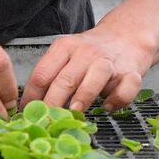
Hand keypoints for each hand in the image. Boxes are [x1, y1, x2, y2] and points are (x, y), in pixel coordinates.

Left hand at [21, 24, 154, 112]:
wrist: (127, 35)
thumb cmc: (92, 52)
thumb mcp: (66, 55)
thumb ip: (51, 76)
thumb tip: (30, 108)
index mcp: (65, 47)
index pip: (41, 75)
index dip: (31, 99)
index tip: (27, 116)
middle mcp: (86, 52)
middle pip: (65, 80)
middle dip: (52, 105)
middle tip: (46, 123)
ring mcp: (109, 61)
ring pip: (96, 76)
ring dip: (84, 97)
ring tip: (75, 112)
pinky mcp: (131, 72)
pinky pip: (126, 87)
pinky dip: (117, 99)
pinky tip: (108, 106)